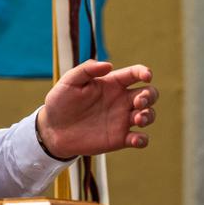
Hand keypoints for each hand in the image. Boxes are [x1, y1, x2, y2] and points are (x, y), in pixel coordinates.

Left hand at [37, 60, 156, 159]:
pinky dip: (143, 139)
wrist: (53, 130)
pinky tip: (135, 139)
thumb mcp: (69, 81)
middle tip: (138, 102)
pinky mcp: (120, 139)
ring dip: (149, 116)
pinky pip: (140, 139)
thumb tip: (108, 65)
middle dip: (150, 96)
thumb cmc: (60, 102)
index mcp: (112, 84)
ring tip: (138, 119)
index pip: (135, 74)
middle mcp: (121, 100)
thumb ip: (87, 70)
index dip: (144, 72)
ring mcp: (122, 120)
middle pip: (149, 94)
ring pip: (149, 115)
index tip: (146, 76)